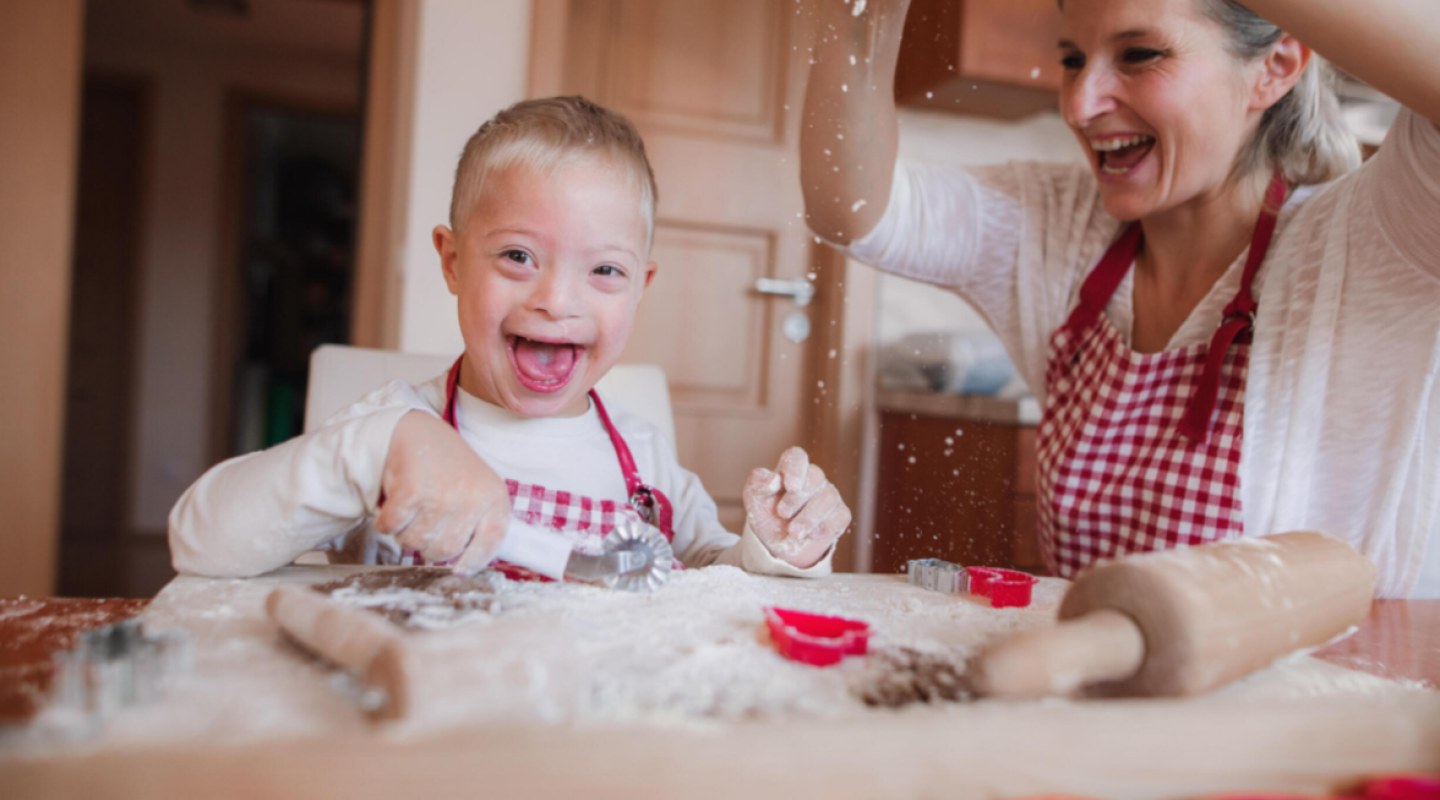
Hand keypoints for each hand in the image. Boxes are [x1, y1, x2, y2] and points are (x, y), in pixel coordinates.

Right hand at [376, 411, 509, 572]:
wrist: (417, 432)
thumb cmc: (448, 469)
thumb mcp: (478, 490)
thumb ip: (481, 523)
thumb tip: (468, 567)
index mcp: (494, 497)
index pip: (493, 540)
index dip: (475, 561)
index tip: (460, 569)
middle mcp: (471, 497)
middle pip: (446, 551)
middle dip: (429, 546)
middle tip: (426, 523)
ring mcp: (442, 495)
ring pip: (415, 543)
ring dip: (406, 533)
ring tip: (413, 510)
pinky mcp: (411, 491)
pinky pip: (392, 528)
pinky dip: (386, 521)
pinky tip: (396, 504)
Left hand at [742, 447, 851, 568]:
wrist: (776, 544)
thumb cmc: (766, 514)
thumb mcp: (754, 499)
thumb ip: (757, 485)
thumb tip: (773, 479)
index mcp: (791, 470)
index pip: (797, 456)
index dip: (796, 469)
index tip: (790, 487)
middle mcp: (813, 479)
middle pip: (815, 476)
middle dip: (797, 498)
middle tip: (782, 514)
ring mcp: (828, 496)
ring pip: (828, 498)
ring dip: (809, 518)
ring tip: (793, 533)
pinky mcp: (839, 515)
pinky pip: (841, 516)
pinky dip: (826, 526)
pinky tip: (811, 534)